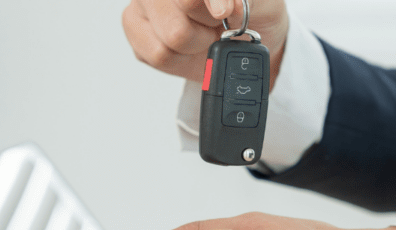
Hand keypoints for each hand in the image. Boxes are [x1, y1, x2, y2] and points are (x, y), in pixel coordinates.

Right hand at [123, 0, 288, 88]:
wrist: (242, 37)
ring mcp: (144, 0)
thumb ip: (245, 0)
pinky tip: (187, 46)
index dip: (211, 0)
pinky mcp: (134, 26)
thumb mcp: (261, 1)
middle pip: (180, 17)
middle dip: (205, 28)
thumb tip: (230, 4)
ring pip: (171, 38)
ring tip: (203, 35)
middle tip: (216, 24)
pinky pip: (158, 55)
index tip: (222, 12)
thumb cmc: (251, 10)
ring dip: (195, 45)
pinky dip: (180, 58)